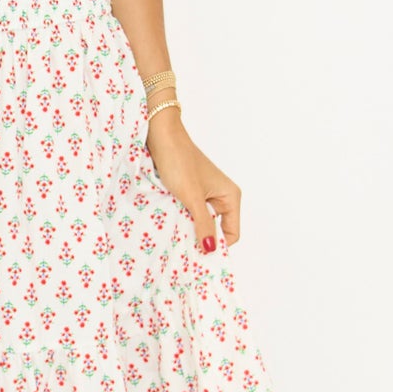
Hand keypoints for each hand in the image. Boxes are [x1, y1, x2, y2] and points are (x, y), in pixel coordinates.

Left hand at [145, 113, 240, 252]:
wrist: (161, 135)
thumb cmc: (179, 161)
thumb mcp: (191, 196)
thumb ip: (203, 223)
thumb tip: (211, 250)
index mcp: (230, 196)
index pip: (231, 234)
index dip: (217, 246)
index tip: (198, 256)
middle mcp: (221, 196)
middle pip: (216, 229)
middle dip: (201, 239)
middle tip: (183, 250)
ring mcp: (205, 194)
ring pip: (200, 222)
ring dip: (189, 229)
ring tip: (174, 237)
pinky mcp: (190, 191)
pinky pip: (189, 213)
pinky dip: (181, 219)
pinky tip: (169, 224)